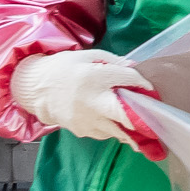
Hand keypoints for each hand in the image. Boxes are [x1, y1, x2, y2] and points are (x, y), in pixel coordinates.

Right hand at [11, 50, 152, 145]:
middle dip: (142, 118)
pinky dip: (113, 129)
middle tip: (154, 121)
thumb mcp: (89, 56)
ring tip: (140, 126)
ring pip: (117, 130)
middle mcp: (91, 101)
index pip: (128, 80)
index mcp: (94, 78)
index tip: (149, 87)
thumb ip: (114, 62)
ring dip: (130, 128)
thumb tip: (136, 67)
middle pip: (124, 115)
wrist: (35, 88)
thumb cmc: (64, 68)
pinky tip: (116, 124)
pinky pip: (104, 133)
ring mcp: (85, 119)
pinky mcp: (80, 130)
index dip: (142, 83)